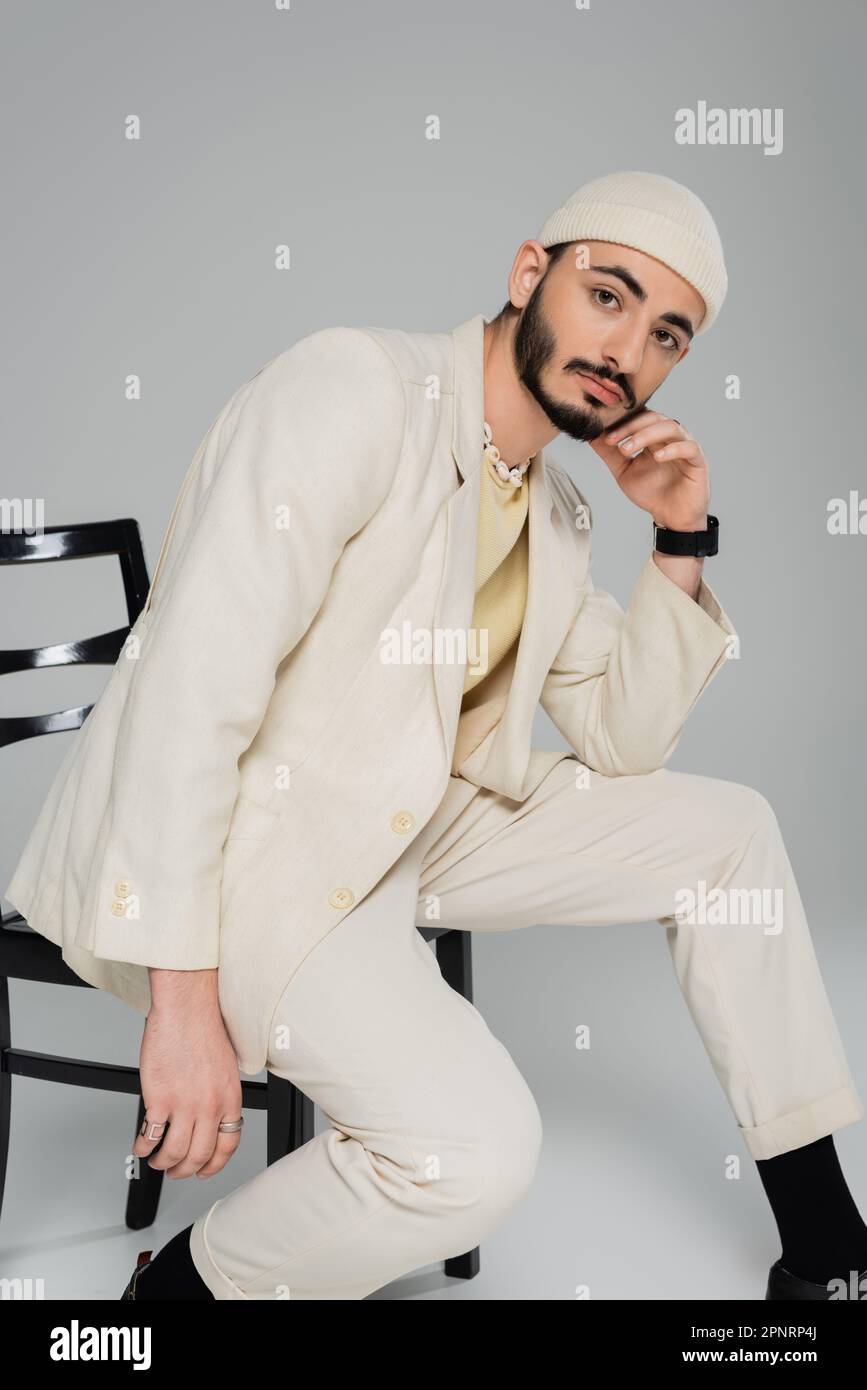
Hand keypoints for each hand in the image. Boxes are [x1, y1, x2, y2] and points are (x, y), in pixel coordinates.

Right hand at [132, 971, 243, 1178]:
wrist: (186, 1009)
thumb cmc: (203, 1029)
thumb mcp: (225, 1068)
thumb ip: (221, 1096)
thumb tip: (212, 1117)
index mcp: (230, 1099)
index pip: (227, 1146)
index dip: (214, 1165)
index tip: (204, 1171)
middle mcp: (210, 1106)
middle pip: (200, 1155)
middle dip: (186, 1170)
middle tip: (176, 1170)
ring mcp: (185, 1105)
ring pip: (174, 1153)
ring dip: (163, 1163)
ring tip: (157, 1160)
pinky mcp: (160, 1099)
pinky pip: (151, 1135)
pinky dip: (144, 1147)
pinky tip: (141, 1145)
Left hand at [588, 410, 709, 531]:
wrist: (671, 518)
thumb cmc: (651, 493)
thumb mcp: (624, 472)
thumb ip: (609, 454)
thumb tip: (591, 436)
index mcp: (654, 436)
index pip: (639, 417)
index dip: (621, 422)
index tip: (602, 433)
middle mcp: (670, 437)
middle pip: (653, 418)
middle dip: (630, 427)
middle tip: (612, 440)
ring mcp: (685, 446)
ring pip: (670, 427)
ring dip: (646, 435)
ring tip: (628, 448)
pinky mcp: (698, 460)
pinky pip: (689, 447)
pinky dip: (672, 449)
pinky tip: (657, 457)